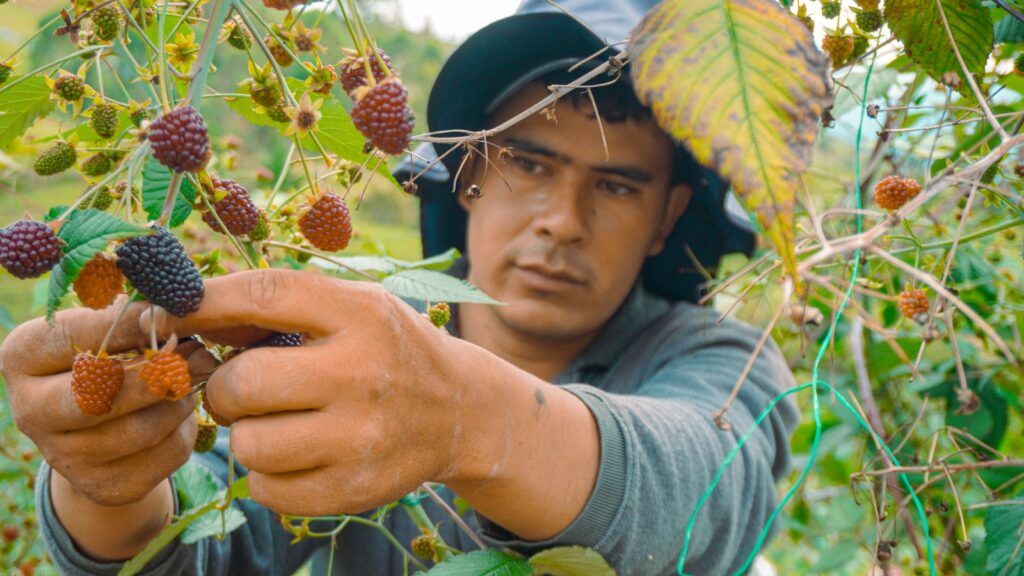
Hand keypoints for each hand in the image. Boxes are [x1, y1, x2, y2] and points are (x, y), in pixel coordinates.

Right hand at [1, 298, 213, 506]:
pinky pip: (165, 454)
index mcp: (22, 358)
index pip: (73, 336)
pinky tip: (183, 410)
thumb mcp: (105, 329)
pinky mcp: (104, 487)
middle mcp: (29, 410)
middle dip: (157, 374)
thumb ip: (129, 315)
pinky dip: (186, 429)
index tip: (165, 314)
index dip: (127, 324)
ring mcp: (64, 456)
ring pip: (141, 429)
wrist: (96, 432)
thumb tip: (172, 311)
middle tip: (195, 354)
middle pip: (100, 394)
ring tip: (193, 378)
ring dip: (179, 401)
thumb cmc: (106, 359)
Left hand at [148, 269, 500, 516]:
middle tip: (242, 389)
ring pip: (248, 443)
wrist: (461, 412)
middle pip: (243, 383)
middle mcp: (365, 374)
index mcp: (363, 315)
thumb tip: (189, 314)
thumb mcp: (356, 308)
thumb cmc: (390, 350)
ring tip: (276, 423)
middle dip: (225, 387)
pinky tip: (295, 454)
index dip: (205, 303)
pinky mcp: (355, 489)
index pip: (264, 296)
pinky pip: (266, 488)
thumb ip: (284, 307)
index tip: (171, 310)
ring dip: (246, 433)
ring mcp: (362, 437)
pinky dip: (267, 473)